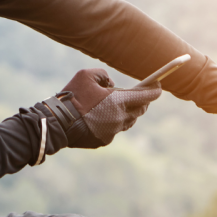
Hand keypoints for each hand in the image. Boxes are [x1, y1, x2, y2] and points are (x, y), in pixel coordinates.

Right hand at [39, 68, 161, 148]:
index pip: (146, 96)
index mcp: (118, 101)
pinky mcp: (105, 140)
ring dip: (128, 113)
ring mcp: (113, 131)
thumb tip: (111, 85)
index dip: (155, 90)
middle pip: (140, 110)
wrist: (57, 123)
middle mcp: (120, 117)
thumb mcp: (85, 75)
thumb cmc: (71, 96)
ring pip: (128, 121)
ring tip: (120, 107)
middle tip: (140, 95)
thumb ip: (104, 76)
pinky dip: (113, 123)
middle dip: (142, 102)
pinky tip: (103, 119)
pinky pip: (115, 130)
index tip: (159, 85)